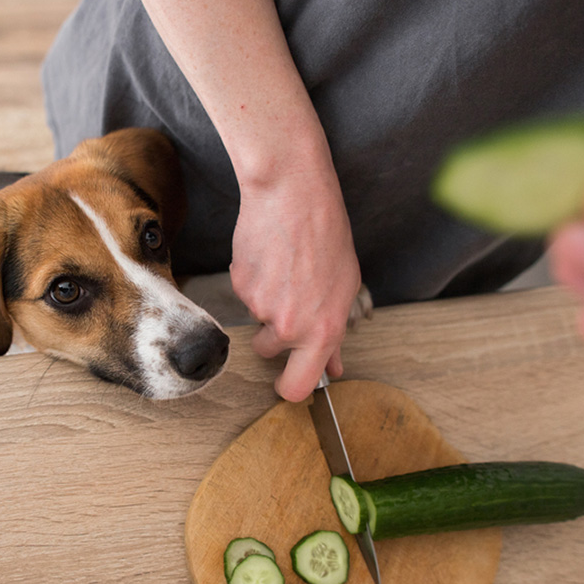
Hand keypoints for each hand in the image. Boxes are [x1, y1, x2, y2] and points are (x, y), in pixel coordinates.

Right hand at [230, 162, 361, 401]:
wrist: (293, 195)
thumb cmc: (327, 236)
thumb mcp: (344, 288)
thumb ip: (335, 334)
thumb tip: (334, 367)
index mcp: (322, 331)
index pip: (297, 386)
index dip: (289, 388)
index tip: (287, 381)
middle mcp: (288, 326)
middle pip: (267, 352)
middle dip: (272, 337)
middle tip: (288, 301)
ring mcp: (260, 307)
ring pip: (256, 318)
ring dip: (265, 302)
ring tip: (284, 268)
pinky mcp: (238, 285)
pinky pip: (244, 293)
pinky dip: (254, 279)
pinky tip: (270, 255)